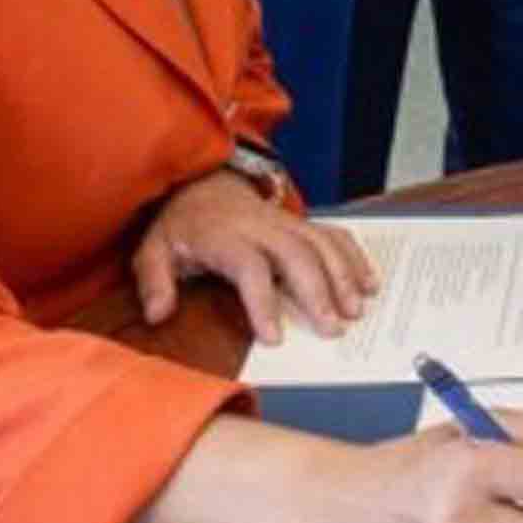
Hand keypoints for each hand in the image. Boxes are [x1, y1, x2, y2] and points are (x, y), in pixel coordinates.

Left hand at [131, 165, 379, 343]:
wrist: (203, 184)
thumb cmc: (181, 227)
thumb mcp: (153, 251)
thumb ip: (154, 282)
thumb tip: (158, 314)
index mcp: (224, 236)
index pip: (249, 267)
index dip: (263, 303)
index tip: (274, 338)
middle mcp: (261, 226)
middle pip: (297, 255)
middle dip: (319, 292)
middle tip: (333, 328)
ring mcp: (286, 222)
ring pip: (322, 244)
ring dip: (343, 276)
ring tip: (356, 310)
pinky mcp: (302, 223)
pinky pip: (334, 234)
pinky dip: (355, 256)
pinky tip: (369, 282)